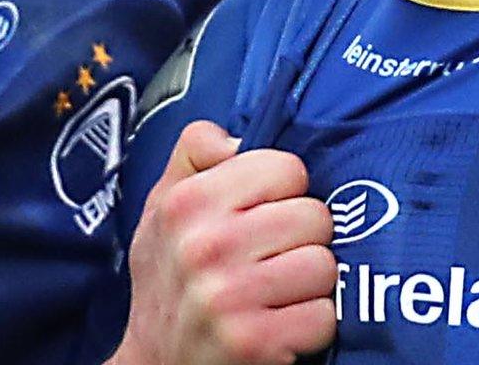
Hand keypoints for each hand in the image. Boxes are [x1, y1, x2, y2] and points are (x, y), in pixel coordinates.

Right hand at [110, 121, 336, 364]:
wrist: (154, 363)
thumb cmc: (169, 277)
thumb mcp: (162, 204)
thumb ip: (194, 151)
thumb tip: (237, 136)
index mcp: (188, 202)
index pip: (288, 168)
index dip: (284, 192)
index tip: (264, 214)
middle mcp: (206, 246)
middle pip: (315, 216)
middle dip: (301, 238)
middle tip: (272, 258)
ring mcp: (229, 297)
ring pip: (325, 265)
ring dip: (309, 283)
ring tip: (277, 291)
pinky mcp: (253, 343)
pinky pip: (325, 316)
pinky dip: (311, 324)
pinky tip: (281, 323)